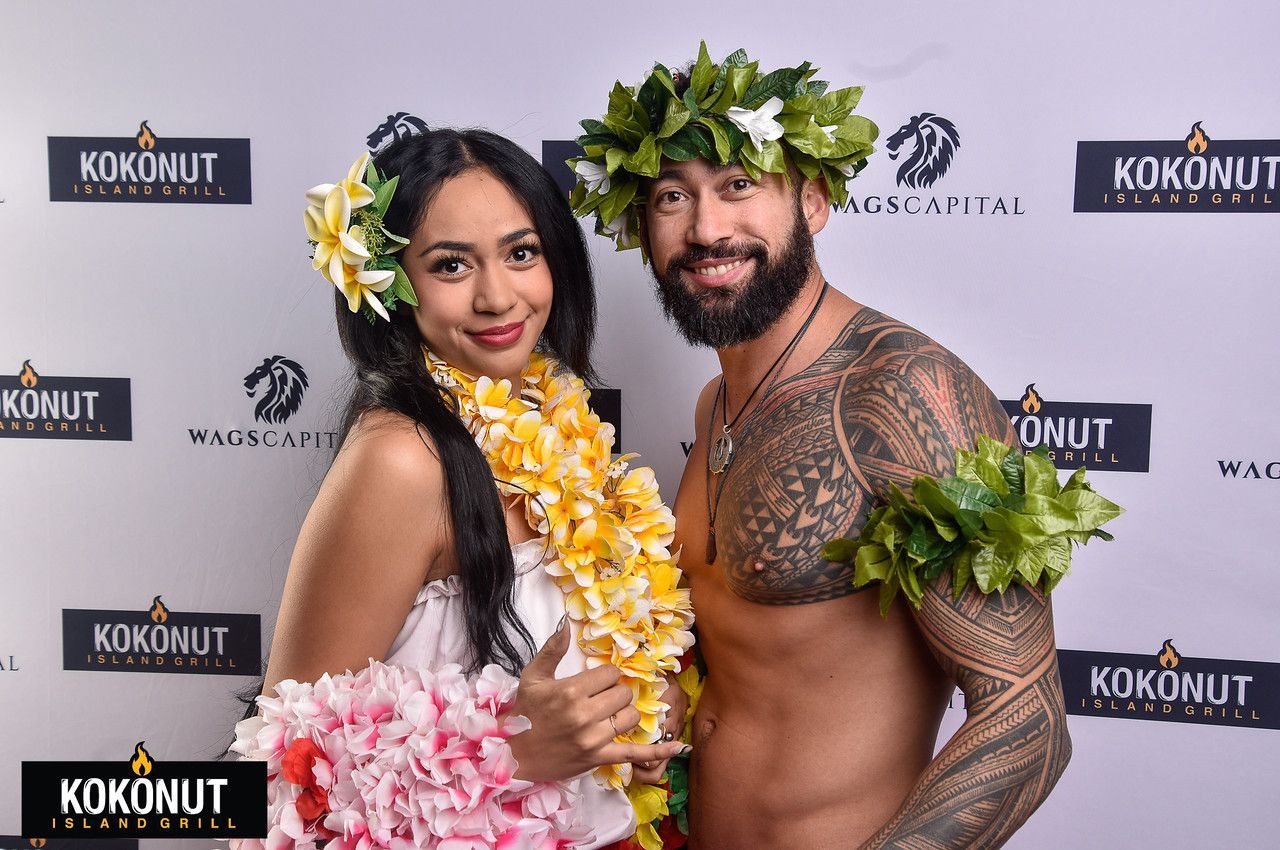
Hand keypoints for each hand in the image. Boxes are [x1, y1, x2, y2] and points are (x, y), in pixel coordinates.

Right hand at [509, 620, 689, 781]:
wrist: (513, 756)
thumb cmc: (523, 714)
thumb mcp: (532, 677)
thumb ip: (552, 650)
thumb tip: (565, 623)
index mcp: (570, 692)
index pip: (609, 674)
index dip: (604, 676)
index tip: (593, 681)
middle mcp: (585, 715)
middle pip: (623, 693)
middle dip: (614, 692)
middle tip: (599, 698)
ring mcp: (594, 739)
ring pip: (630, 716)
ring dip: (624, 712)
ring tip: (608, 714)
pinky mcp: (599, 758)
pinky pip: (634, 753)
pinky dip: (657, 751)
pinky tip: (678, 747)